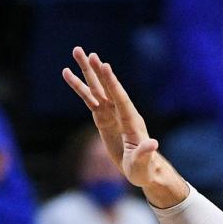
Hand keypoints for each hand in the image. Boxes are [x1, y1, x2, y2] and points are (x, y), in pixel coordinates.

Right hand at [62, 48, 160, 188]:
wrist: (141, 170)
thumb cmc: (143, 168)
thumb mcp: (143, 163)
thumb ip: (145, 152)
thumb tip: (153, 143)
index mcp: (132, 121)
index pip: (120, 98)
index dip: (112, 83)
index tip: (104, 65)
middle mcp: (122, 113)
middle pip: (107, 88)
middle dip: (98, 72)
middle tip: (87, 53)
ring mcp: (112, 114)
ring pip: (97, 90)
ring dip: (86, 73)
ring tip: (76, 53)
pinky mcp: (103, 118)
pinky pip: (89, 100)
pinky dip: (80, 88)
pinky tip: (69, 75)